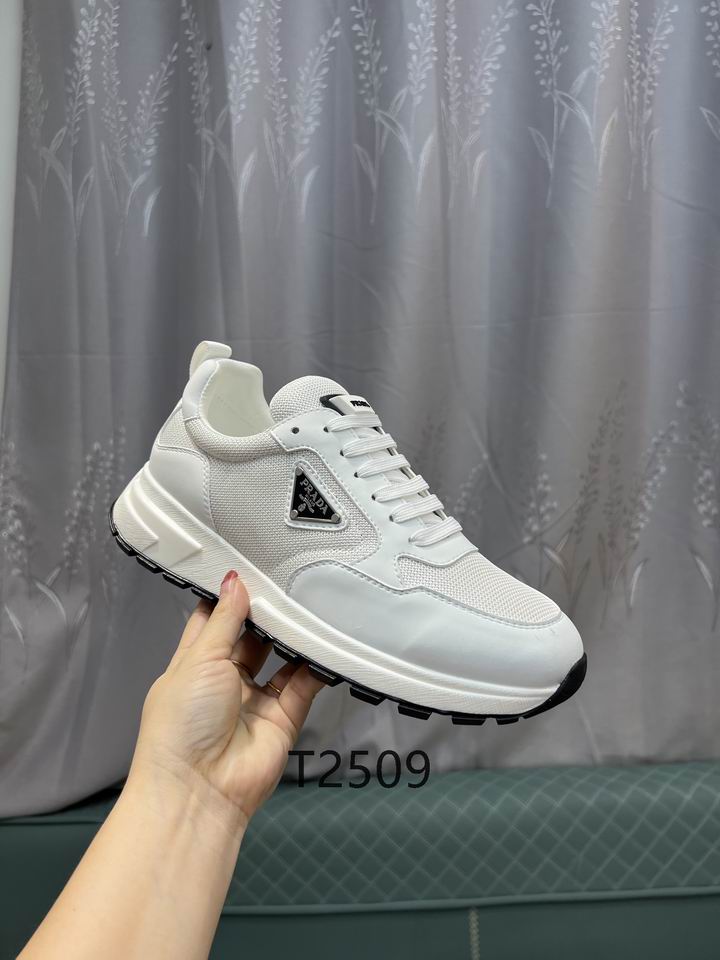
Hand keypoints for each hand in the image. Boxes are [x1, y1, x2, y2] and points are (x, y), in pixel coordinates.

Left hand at [129, 570, 324, 832]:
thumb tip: (233, 581)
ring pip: (281, 659)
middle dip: (267, 614)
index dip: (229, 596)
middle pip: (251, 637)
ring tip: (311, 605)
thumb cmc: (181, 725)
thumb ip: (224, 620)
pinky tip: (325, 642)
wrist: (200, 791)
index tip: (250, 567)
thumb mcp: (199, 660)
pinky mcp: (283, 718)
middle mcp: (224, 680)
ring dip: (293, 637)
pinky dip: (316, 666)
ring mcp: (255, 700)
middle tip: (289, 581)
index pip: (212, 621)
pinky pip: (304, 685)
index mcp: (193, 664)